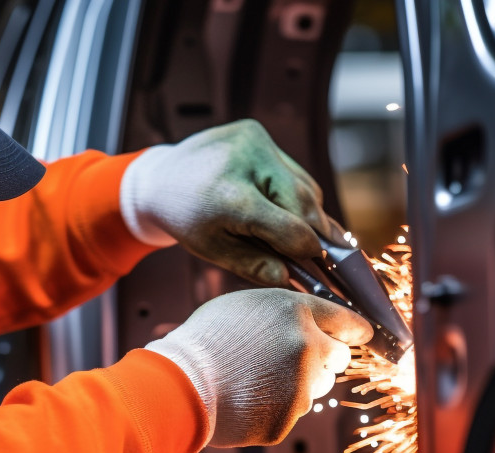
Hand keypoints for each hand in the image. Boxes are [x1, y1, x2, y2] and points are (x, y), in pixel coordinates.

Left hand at [120, 119, 342, 286]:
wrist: (160, 178)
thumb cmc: (187, 219)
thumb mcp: (213, 251)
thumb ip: (254, 266)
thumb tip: (293, 279)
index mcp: (232, 197)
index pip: (291, 230)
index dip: (309, 252)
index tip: (321, 268)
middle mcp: (245, 161)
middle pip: (304, 203)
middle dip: (318, 230)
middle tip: (333, 255)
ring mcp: (253, 141)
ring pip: (303, 184)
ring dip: (309, 211)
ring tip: (310, 235)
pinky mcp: (256, 130)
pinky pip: (291, 169)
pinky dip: (295, 192)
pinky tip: (289, 209)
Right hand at [145, 289, 372, 447]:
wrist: (178, 384)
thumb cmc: (203, 341)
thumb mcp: (243, 305)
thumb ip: (282, 311)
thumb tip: (305, 321)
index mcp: (296, 313)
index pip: (346, 320)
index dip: (354, 330)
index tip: (360, 336)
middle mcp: (307, 347)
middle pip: (339, 358)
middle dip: (322, 359)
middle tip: (287, 361)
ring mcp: (300, 388)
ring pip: (315, 389)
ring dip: (296, 385)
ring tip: (256, 380)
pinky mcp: (287, 420)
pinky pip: (290, 414)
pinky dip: (273, 410)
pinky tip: (246, 400)